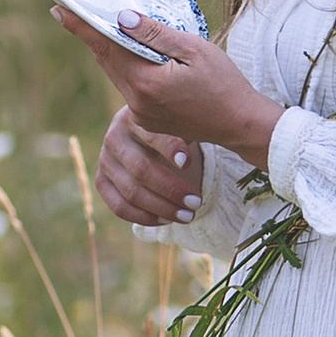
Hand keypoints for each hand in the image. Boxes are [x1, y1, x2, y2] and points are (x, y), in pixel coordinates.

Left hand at [53, 5, 283, 193]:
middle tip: (73, 12)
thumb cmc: (225, 84)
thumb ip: (157, 34)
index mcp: (146, 82)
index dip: (81, 26)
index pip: (106, 46)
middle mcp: (137, 101)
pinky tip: (135, 54)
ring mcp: (141, 114)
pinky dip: (128, 68)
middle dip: (92, 36)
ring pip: (118, 74)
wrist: (240, 125)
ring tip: (106, 28)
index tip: (58, 9)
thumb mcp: (194, 49)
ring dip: (111, 51)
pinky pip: (130, 88)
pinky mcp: (148, 120)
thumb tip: (122, 17)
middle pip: (107, 60)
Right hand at [96, 101, 201, 227]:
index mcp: (134, 116)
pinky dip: (143, 217)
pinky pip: (119, 206)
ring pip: (131, 191)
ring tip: (188, 216)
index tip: (189, 163)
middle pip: (141, 169)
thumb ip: (194, 126)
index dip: (169, 149)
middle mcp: (114, 136)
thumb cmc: (173, 129)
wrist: (145, 135)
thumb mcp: (182, 122)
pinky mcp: (101, 180)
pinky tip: (165, 221)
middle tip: (197, 203)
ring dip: (161, 208)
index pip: (150, 133)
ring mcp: (105, 159)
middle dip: (171, 189)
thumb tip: (234, 130)